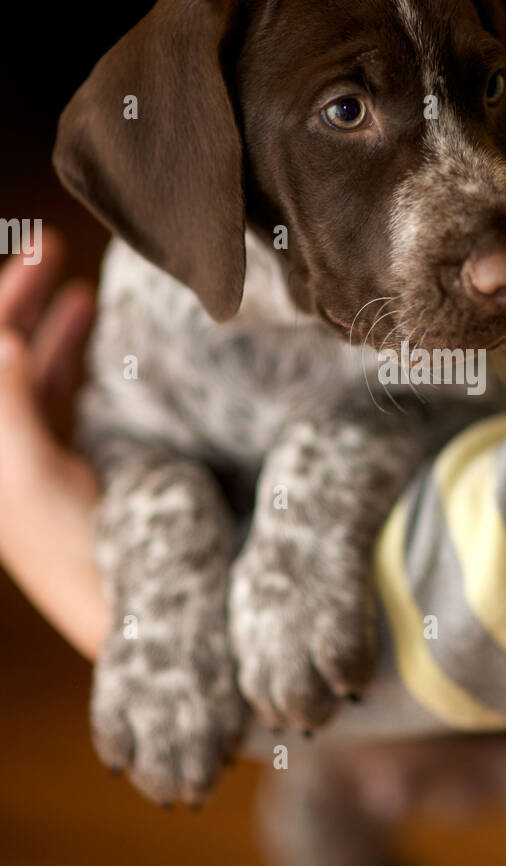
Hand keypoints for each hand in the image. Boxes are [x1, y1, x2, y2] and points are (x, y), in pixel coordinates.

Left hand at [0, 231, 106, 658]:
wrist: (132, 615)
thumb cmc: (75, 553)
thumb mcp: (30, 476)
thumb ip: (7, 404)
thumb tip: (1, 337)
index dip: (5, 300)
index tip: (37, 254)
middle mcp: (3, 449)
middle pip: (3, 357)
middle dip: (22, 301)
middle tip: (54, 250)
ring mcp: (36, 460)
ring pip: (33, 373)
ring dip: (50, 327)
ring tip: (79, 291)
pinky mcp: (74, 472)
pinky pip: (65, 401)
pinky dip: (77, 363)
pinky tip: (98, 345)